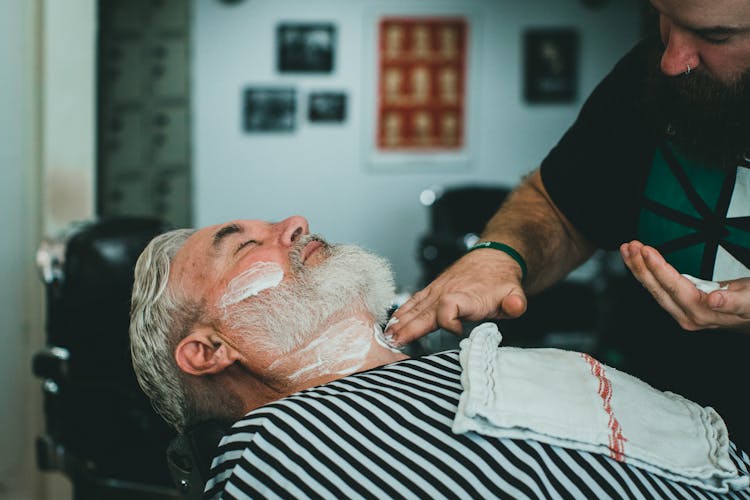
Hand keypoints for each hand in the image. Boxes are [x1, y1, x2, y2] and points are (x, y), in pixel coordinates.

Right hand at [385, 249, 526, 345]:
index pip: (448, 308)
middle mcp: (446, 292)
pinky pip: (414, 301)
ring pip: (415, 307)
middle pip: (423, 311)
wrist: (494, 257)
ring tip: (386, 335)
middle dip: (407, 327)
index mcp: (465, 295)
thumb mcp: (514, 292)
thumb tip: (516, 305)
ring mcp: (437, 291)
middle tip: (393, 342)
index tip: (458, 333)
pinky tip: (392, 322)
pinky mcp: (433, 291)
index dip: (449, 322)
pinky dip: (402, 312)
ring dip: (400, 322)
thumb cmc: (500, 281)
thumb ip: (515, 302)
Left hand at [620, 240, 749, 333]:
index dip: (658, 268)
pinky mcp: (680, 307)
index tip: (645, 250)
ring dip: (639, 268)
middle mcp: (688, 315)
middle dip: (640, 266)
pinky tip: (638, 262)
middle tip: (630, 246)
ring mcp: (682, 312)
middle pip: (657, 289)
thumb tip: (714, 300)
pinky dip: (646, 273)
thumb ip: (733, 301)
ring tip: (628, 249)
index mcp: (703, 312)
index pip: (674, 286)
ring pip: (654, 289)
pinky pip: (658, 289)